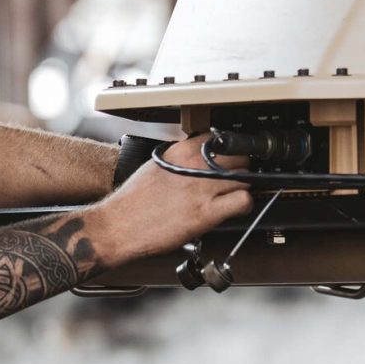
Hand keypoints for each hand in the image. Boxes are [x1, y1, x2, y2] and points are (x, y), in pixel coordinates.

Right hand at [79, 134, 253, 266]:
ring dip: (244, 186)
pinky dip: (245, 204)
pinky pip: (243, 200)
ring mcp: (202, 188)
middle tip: (235, 178)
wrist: (118, 226)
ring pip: (244, 177)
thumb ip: (179, 160)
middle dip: (240, 167)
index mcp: (181, 151)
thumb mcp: (154, 166)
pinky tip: (237, 209)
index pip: (220, 138)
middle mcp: (194, 165)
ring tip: (234, 194)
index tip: (230, 158)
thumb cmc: (132, 202)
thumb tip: (197, 160)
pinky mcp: (206, 212)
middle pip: (238, 156)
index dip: (229, 149)